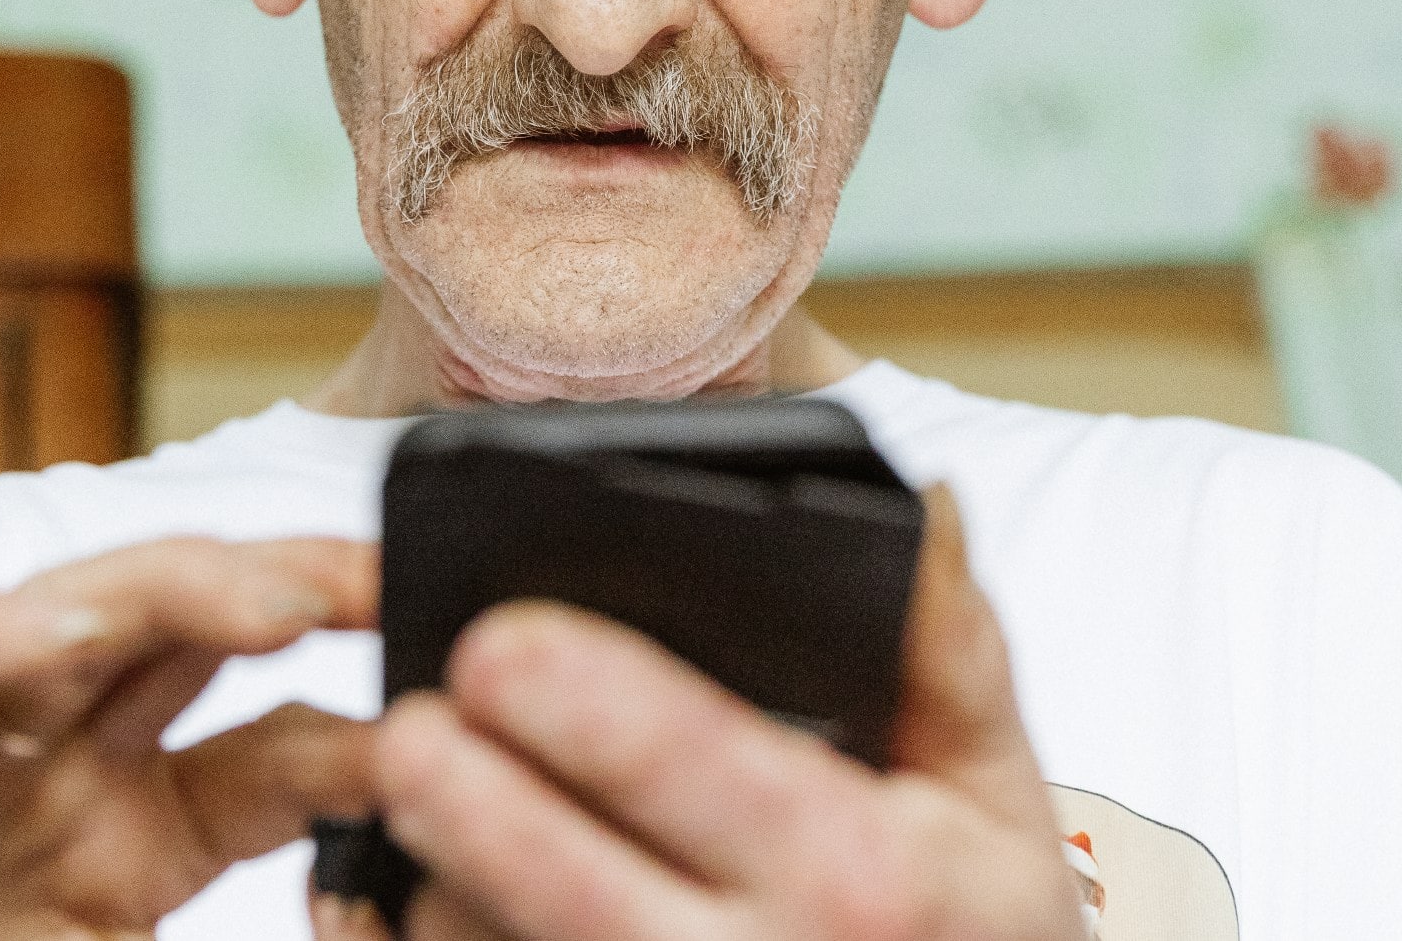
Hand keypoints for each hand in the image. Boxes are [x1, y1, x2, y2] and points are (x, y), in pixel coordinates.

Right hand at [0, 537, 378, 940]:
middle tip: (392, 578)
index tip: (468, 698)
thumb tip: (411, 887)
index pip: (285, 742)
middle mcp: (69, 770)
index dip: (374, 718)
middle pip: (193, 637)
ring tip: (280, 599)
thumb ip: (285, 924)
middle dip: (296, 587)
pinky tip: (48, 634)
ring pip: (73, 617)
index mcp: (156, 831)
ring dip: (176, 588)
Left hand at [324, 484, 1081, 940]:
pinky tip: (421, 885)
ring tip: (420, 796)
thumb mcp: (993, 793)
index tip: (494, 642)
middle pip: (559, 884)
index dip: (578, 699)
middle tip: (408, 725)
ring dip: (441, 881)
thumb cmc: (971, 940)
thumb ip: (946, 643)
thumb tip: (913, 504)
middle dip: (464, 796)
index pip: (685, 763)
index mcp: (849, 866)